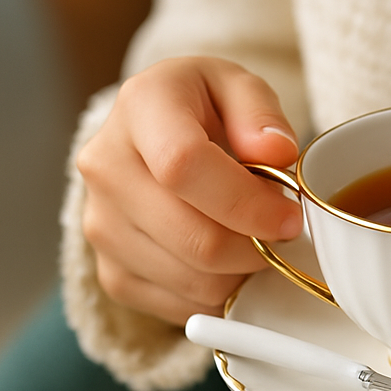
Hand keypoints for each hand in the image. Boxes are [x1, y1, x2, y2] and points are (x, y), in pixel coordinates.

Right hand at [77, 57, 302, 325]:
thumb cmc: (205, 107)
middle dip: (256, 246)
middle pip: (192, 236)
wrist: (154, 133)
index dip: (247, 203)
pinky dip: (218, 291)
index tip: (290, 217)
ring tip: (256, 239)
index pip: (184, 166)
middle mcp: (106, 166)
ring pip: (190, 278)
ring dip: (242, 271)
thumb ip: (262, 114)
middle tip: (284, 233)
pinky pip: (177, 304)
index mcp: (140, 107)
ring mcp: (100, 223)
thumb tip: (276, 153)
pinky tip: (231, 261)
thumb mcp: (239, 86)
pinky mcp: (109, 269)